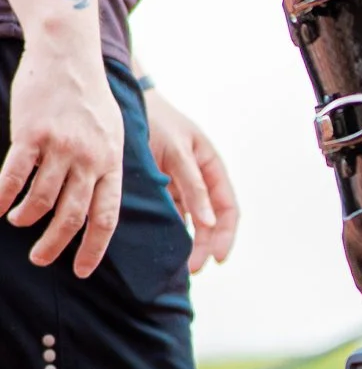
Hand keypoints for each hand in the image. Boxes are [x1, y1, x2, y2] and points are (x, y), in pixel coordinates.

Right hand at [0, 33, 122, 272]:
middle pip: (72, 216)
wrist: (68, 55)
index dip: (93, 248)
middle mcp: (88, 160)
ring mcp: (60, 147)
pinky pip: (14, 175)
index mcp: (110, 164)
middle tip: (41, 259)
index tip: (81, 270)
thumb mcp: (113, 134)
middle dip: (55, 244)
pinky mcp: (32, 134)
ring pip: (42, 199)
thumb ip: (106, 167)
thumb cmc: (90, 98)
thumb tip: (100, 203)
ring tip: (19, 222)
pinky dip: (3, 196)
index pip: (106, 218)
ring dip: (28, 218)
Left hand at [144, 88, 238, 271]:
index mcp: (212, 168)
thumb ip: (193, 186)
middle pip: (212, 221)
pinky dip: (172, 231)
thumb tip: (208, 222)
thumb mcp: (177, 152)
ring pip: (194, 222)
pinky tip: (163, 246)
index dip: (226, 236)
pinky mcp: (163, 187)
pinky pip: (173, 215)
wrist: (126, 100)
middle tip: (193, 269)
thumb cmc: (156, 121)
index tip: (217, 259)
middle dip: (207, 246)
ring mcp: (182, 184)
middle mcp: (201, 179)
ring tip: (181, 265)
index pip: (228, 209)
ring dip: (191, 243)